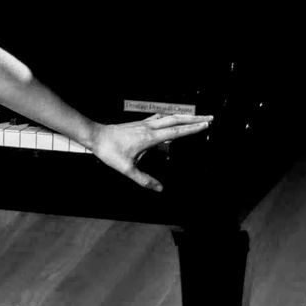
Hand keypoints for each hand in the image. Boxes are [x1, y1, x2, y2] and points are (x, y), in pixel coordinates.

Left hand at [91, 113, 213, 191]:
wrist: (95, 136)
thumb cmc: (109, 151)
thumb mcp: (126, 169)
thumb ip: (144, 180)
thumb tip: (160, 189)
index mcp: (150, 137)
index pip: (176, 131)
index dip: (192, 129)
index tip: (206, 125)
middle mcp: (149, 127)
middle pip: (176, 119)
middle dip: (194, 118)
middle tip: (210, 117)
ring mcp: (144, 124)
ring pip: (168, 116)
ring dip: (184, 116)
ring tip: (196, 116)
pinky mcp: (139, 124)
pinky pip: (159, 117)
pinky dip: (170, 117)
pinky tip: (171, 119)